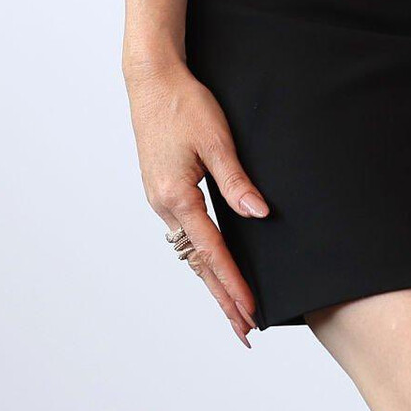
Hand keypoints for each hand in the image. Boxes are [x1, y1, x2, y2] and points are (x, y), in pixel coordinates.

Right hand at [124, 55, 269, 346]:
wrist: (151, 78)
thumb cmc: (184, 103)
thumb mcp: (216, 140)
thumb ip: (237, 181)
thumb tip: (260, 215)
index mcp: (176, 197)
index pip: (212, 253)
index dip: (234, 285)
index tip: (252, 313)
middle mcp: (163, 205)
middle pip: (197, 263)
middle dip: (222, 297)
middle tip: (245, 331)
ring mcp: (159, 198)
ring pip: (189, 251)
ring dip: (211, 278)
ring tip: (234, 305)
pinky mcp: (161, 189)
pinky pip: (184, 233)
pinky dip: (201, 255)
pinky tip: (213, 261)